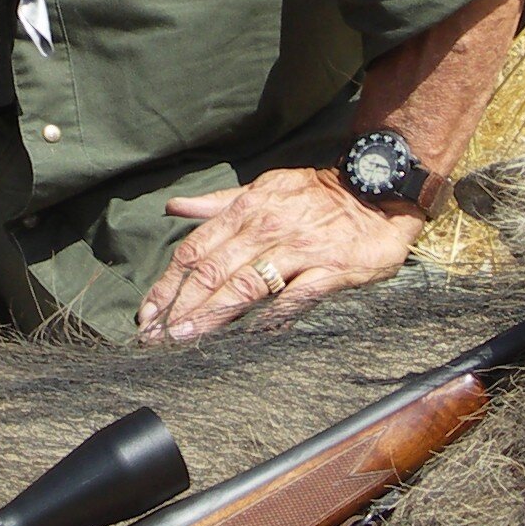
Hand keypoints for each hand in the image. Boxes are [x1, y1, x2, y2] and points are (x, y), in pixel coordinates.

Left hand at [136, 169, 419, 344]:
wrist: (377, 189)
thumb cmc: (316, 195)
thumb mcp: (263, 189)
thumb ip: (218, 204)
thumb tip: (175, 208)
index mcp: (246, 211)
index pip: (196, 251)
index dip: (168, 283)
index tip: (147, 312)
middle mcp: (266, 230)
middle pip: (213, 271)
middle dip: (179, 305)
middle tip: (154, 336)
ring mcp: (298, 250)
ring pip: (246, 284)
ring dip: (212, 312)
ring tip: (185, 336)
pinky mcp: (331, 269)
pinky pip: (296, 295)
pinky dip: (273, 315)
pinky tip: (251, 334)